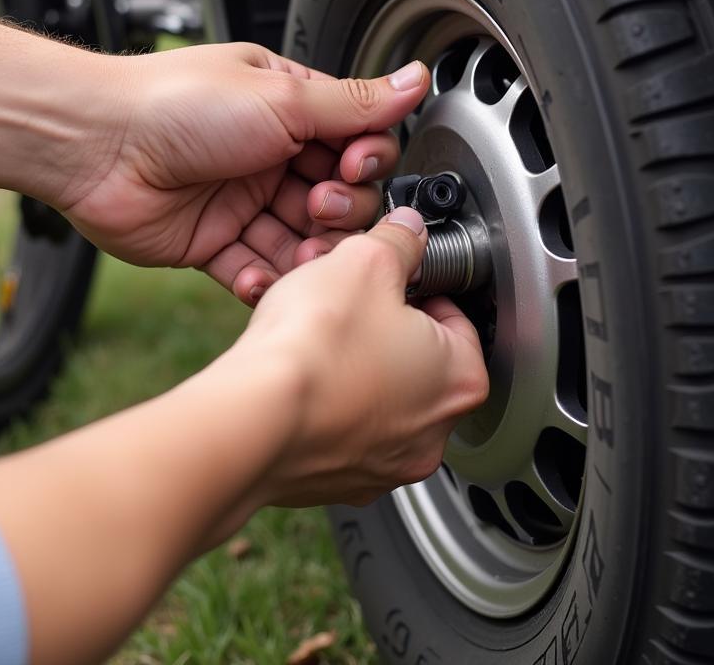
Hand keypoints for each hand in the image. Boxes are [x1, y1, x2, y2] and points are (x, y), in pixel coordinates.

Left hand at [58, 43, 429, 303]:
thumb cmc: (178, 103)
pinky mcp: (212, 242)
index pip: (356, 143)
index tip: (355, 167)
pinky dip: (263, 281)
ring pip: (300, 240)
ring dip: (308, 254)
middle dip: (337, 211)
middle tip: (316, 206)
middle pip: (337, 199)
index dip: (366, 163)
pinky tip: (262, 281)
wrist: (94, 144)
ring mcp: (242, 200)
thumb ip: (354, 104)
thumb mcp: (282, 98)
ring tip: (300, 259)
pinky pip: (253, 270)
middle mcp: (271, 154)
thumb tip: (415, 79)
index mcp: (290, 108)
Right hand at [220, 207, 489, 505]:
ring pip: (377, 397)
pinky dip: (323, 404)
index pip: (458, 318)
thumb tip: (407, 232)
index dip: (419, 288)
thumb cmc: (315, 348)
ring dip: (352, 365)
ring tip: (317, 337)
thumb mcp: (366, 260)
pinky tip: (298, 378)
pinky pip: (338, 431)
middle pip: (418, 361)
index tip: (391, 278)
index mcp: (460, 379)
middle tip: (349, 302)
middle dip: (383, 325)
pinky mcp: (337, 481)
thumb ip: (399, 241)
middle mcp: (432, 433)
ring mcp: (384, 464)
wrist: (252, 418)